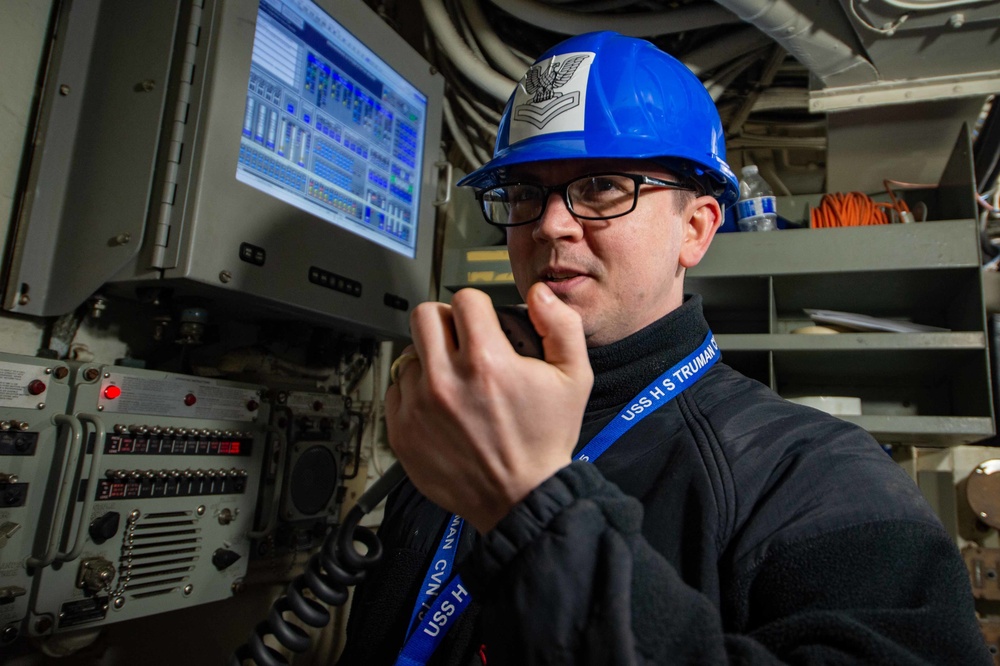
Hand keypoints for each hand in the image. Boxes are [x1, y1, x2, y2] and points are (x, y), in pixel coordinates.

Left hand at [384, 284, 592, 532]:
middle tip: (461, 340)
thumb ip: (561, 326)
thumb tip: (538, 295)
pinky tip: (440, 405)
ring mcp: (418, 406)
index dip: (479, 307)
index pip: (465, 299)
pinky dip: (415, 392)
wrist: (519, 498)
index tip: (484, 323)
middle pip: (425, 315)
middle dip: (446, 321)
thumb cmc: (545, 441)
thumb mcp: (575, 379)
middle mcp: (445, 380)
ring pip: (410, 352)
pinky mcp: (402, 430)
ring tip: (454, 381)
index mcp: (486, 361)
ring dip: (430, 359)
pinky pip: (397, 389)